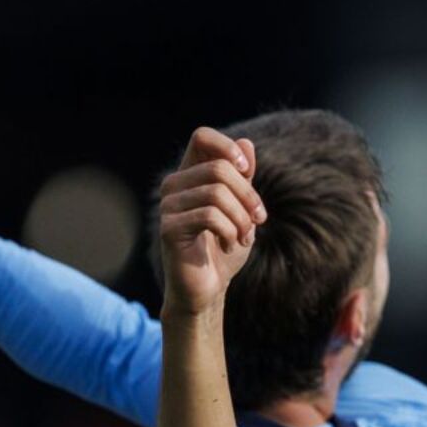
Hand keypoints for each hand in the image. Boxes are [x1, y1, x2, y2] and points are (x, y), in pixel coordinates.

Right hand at [159, 127, 268, 315]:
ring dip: (242, 219)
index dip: (227, 147)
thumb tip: (246, 142)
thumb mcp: (242, 210)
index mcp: (190, 175)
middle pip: (220, 168)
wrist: (208, 289)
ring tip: (244, 237)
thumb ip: (243, 178)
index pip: (202, 137)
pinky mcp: (168, 228)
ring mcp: (168, 206)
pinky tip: (229, 246)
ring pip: (217, 193)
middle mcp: (174, 185)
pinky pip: (209, 216)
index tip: (247, 170)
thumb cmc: (224, 248)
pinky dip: (230, 232)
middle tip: (258, 221)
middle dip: (248, 196)